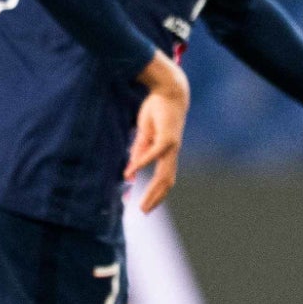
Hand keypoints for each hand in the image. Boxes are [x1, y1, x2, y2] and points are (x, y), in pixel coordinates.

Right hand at [127, 52, 189, 211]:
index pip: (164, 178)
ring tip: (141, 203)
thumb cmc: (157, 112)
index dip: (156, 193)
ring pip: (164, 175)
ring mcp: (171, 146)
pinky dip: (142, 164)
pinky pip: (153, 155)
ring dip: (152, 191)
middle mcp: (171, 152)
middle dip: (155, 198)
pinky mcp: (167, 137)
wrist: (169, 92)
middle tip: (143, 212)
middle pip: (166, 182)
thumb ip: (139, 152)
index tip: (145, 206)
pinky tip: (131, 172)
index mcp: (167, 153)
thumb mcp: (145, 135)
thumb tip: (131, 174)